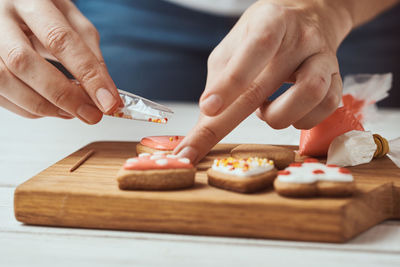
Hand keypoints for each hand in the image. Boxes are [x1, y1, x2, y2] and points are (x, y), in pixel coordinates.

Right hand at [0, 0, 121, 122]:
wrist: (12, 4)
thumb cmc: (44, 11)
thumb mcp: (73, 21)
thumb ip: (89, 53)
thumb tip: (105, 93)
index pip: (60, 39)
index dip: (87, 75)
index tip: (108, 101)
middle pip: (24, 62)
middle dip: (63, 96)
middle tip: (91, 114)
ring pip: (5, 81)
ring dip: (44, 106)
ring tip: (72, 112)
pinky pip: (0, 93)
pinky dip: (29, 108)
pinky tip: (50, 108)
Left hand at [175, 0, 353, 162]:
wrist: (310, 15)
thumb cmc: (264, 34)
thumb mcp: (234, 45)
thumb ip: (221, 78)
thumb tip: (207, 119)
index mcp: (270, 22)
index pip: (254, 49)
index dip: (231, 82)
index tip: (209, 108)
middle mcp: (301, 38)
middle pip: (269, 83)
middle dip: (230, 119)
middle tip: (197, 148)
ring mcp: (323, 57)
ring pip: (310, 95)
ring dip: (278, 116)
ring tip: (265, 111)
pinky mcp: (337, 77)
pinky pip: (326, 108)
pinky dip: (302, 120)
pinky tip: (288, 111)